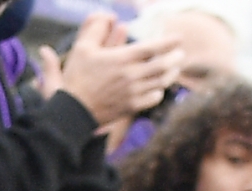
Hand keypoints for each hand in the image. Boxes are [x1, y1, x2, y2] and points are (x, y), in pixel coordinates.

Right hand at [51, 12, 182, 124]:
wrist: (70, 112)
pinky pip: (153, 99)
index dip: (169, 42)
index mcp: (123, 58)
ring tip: (174, 69)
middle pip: (164, 65)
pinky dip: (159, 92)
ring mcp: (133, 93)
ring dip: (171, 74)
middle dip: (176, 58)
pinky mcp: (131, 107)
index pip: (153, 47)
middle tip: (181, 54)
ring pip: (161, 82)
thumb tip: (108, 16)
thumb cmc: (75, 78)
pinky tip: (158, 89)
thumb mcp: (81, 48)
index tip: (178, 38)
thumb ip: (95, 29)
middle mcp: (132, 75)